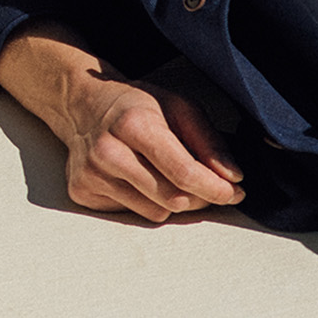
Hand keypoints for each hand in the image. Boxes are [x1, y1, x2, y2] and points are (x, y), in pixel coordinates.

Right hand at [0, 20, 244, 222]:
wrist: (82, 104)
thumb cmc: (137, 104)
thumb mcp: (179, 106)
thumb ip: (208, 141)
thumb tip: (233, 178)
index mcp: (134, 124)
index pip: (182, 171)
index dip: (214, 187)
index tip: (236, 192)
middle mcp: (108, 152)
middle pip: (172, 198)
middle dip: (201, 196)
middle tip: (213, 186)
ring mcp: (91, 175)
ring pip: (155, 212)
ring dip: (175, 201)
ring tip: (171, 175)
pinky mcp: (82, 193)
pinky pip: (132, 214)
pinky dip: (148, 201)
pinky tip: (141, 177)